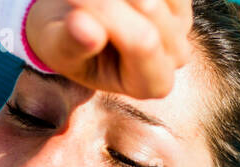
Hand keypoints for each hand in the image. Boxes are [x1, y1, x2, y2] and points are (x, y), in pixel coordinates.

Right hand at [25, 0, 194, 98]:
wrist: (72, 18)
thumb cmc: (66, 40)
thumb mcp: (57, 48)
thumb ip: (72, 44)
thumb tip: (86, 30)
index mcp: (147, 84)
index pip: (143, 42)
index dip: (108, 14)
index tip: (75, 6)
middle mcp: (174, 56)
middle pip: (150, 7)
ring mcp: (182, 25)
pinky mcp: (180, 1)